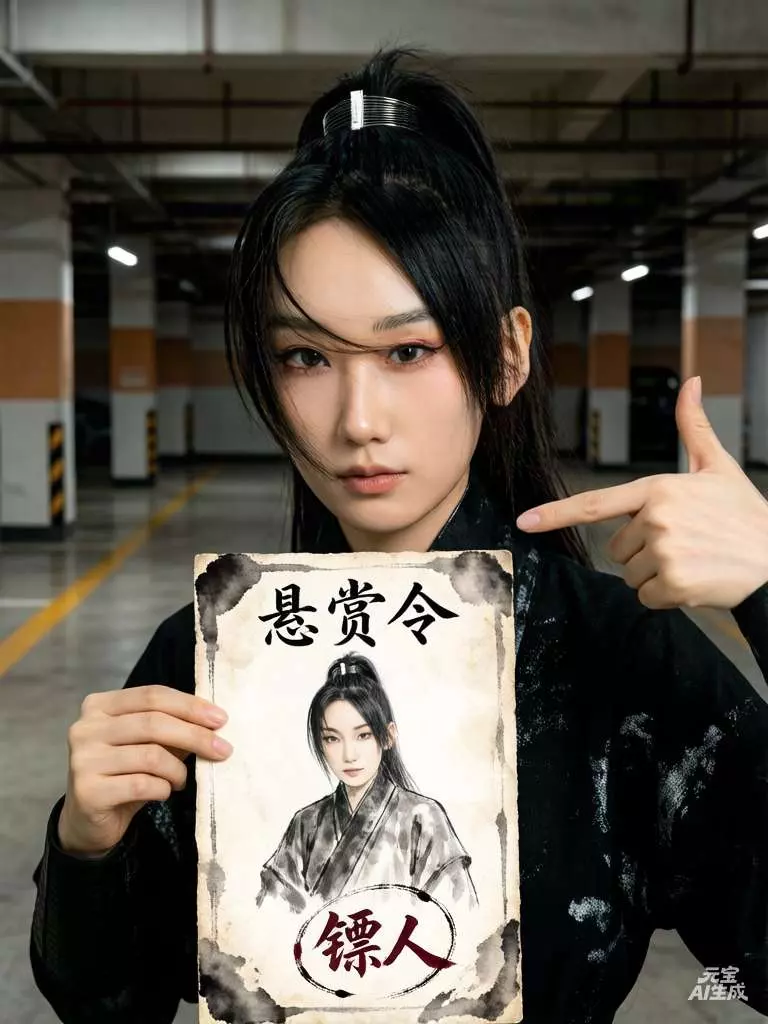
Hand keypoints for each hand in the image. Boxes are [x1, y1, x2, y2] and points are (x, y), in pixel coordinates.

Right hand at [58, 685, 231, 855]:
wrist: (88, 820)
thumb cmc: (123, 774)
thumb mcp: (147, 745)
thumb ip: (171, 729)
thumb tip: (214, 722)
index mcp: (100, 706)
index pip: (152, 695)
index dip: (190, 705)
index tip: (221, 719)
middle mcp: (85, 728)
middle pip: (153, 723)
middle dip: (195, 736)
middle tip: (222, 750)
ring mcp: (83, 759)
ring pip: (151, 755)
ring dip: (178, 770)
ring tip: (181, 779)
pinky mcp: (87, 791)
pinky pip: (141, 784)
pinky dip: (162, 788)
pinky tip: (164, 792)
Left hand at [516, 376, 767, 609]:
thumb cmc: (744, 516)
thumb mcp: (718, 467)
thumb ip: (694, 427)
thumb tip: (691, 382)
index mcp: (659, 489)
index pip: (595, 504)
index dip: (556, 513)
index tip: (525, 521)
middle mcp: (656, 518)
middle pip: (618, 548)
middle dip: (644, 551)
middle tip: (686, 544)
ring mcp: (663, 552)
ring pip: (631, 574)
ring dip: (656, 575)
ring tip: (694, 560)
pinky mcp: (673, 584)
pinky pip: (646, 597)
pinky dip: (668, 597)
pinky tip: (696, 581)